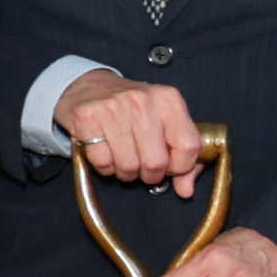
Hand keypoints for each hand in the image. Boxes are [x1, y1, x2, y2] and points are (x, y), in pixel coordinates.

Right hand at [57, 71, 202, 190]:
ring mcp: (113, 107)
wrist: (88, 86)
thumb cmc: (132, 109)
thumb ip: (183, 155)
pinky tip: (106, 152)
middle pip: (156, 162)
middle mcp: (143, 101)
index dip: (181, 166)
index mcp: (169, 99)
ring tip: (124, 159)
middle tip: (143, 166)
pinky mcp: (87, 117)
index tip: (170, 166)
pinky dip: (105, 167)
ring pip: (129, 166)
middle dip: (150, 174)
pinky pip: (103, 162)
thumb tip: (186, 190)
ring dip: (127, 172)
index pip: (188, 146)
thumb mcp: (164, 122)